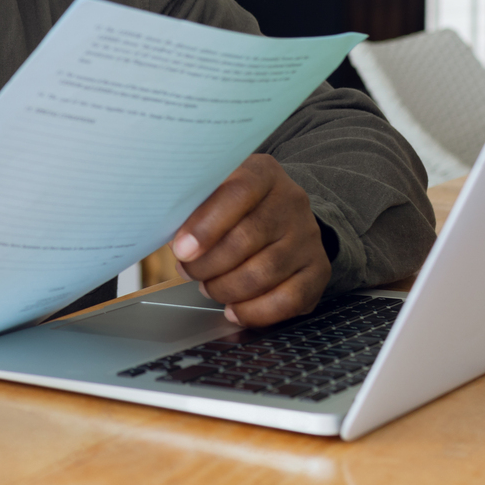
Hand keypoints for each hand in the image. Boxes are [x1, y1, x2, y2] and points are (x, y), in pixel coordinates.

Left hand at [171, 155, 330, 327]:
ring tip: (208, 286)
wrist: (282, 218)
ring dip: (226, 288)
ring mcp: (308, 236)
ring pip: (265, 272)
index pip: (237, 193)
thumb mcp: (213, 192)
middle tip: (188, 271)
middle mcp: (292, 201)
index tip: (180, 249)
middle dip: (208, 264)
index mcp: (263, 173)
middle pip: (248, 238)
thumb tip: (166, 237)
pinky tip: (234, 310)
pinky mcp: (318, 269)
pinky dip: (256, 311)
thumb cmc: (233, 208)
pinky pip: (289, 299)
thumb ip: (192, 207)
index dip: (205, 225)